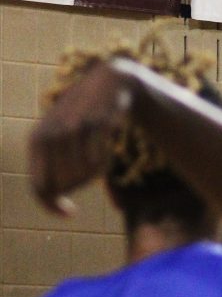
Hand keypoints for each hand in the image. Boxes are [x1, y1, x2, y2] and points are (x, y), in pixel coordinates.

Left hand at [29, 60, 134, 214]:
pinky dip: (105, 163)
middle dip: (77, 189)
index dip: (52, 205)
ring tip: (99, 165)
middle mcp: (52, 133)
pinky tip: (108, 155)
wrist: (109, 82)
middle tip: (88, 181)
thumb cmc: (83, 116)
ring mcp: (76, 127)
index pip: (40, 186)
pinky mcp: (98, 123)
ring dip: (93, 175)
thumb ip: (53, 164)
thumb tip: (52, 198)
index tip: (70, 214)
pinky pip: (101, 159)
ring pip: (83, 173)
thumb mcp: (61, 135)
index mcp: (37, 140)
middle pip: (63, 184)